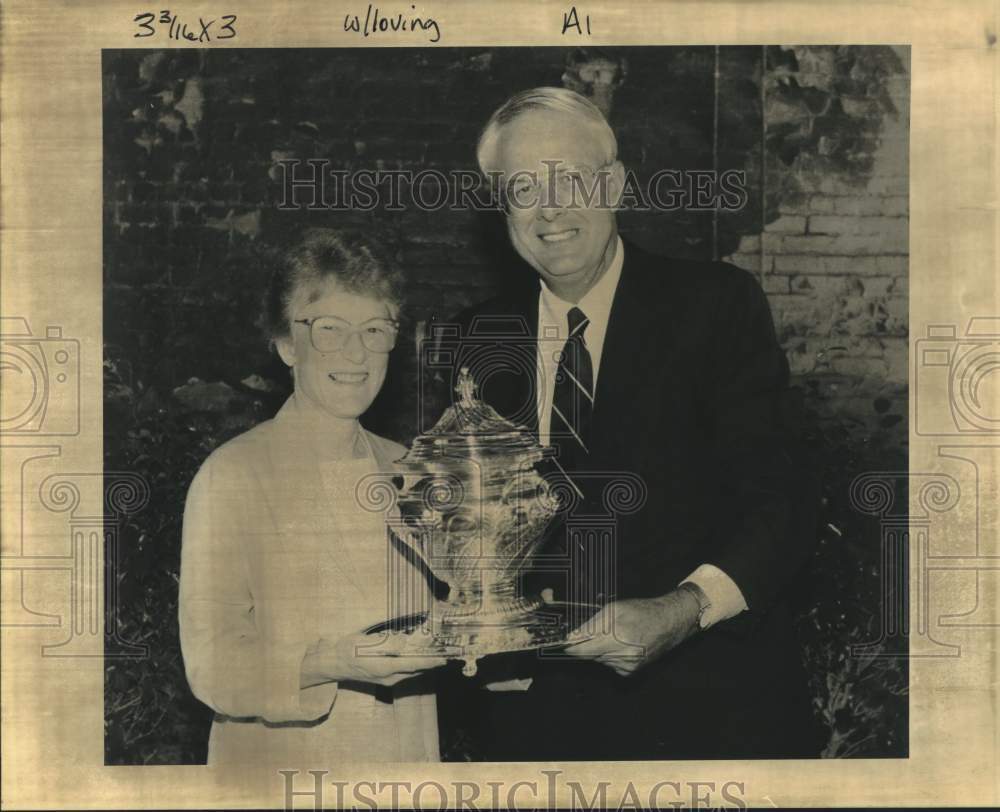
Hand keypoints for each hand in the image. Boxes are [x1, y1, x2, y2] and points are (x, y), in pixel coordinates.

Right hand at [301, 631, 446, 688]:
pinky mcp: (386, 680)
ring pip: (412, 671)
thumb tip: (407, 642)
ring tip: (434, 649)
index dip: (430, 661)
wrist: (333, 665)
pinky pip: (405, 673)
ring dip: (423, 661)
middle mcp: (388, 677)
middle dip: (431, 660)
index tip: (444, 658)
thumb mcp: (367, 642)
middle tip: (445, 649)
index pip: (413, 665)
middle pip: (416, 669)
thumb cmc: (348, 649)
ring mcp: (387, 681)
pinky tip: (416, 654)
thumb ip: (388, 642)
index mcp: (383, 667)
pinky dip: (414, 664)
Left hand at [561, 588, 700, 675]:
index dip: (570, 647)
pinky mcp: (630, 672)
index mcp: (617, 638)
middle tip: (597, 631)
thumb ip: (592, 624)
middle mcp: (622, 656)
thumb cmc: (642, 611)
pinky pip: (609, 664)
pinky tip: (622, 644)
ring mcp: (627, 666)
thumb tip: (572, 636)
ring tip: (615, 635)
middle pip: (589, 655)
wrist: (668, 623)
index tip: (563, 642)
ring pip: (598, 659)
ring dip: (599, 648)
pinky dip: (610, 655)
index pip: (582, 650)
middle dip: (586, 644)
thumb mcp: (614, 609)